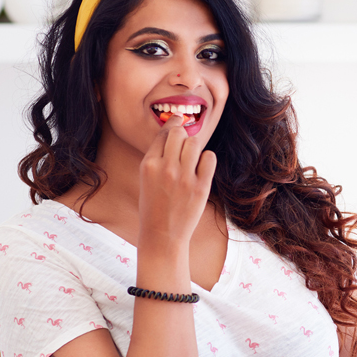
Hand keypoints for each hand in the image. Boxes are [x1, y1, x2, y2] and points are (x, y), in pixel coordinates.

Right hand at [138, 112, 216, 250]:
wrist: (162, 235)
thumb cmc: (154, 206)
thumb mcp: (147, 178)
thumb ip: (158, 157)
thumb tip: (174, 132)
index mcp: (148, 165)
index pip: (163, 133)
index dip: (172, 125)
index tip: (178, 121)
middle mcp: (166, 168)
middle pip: (179, 134)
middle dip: (183, 134)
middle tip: (184, 142)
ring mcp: (184, 178)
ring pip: (194, 143)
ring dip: (194, 147)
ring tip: (191, 159)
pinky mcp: (201, 187)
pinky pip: (209, 158)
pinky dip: (206, 159)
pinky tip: (201, 167)